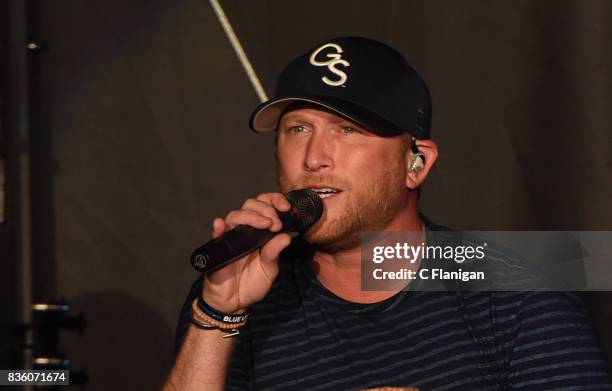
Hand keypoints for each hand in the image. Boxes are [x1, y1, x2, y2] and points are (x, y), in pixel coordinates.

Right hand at [201, 193, 292, 312]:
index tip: (285, 208)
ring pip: (235, 215)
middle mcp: (245, 230)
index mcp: (260, 231)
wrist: (235, 302)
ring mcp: (230, 237)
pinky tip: (221, 224)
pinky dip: (218, 228)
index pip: (266, 206)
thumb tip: (286, 236)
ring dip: (250, 216)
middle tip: (275, 222)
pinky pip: (216, 234)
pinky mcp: (218, 248)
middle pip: (251, 205)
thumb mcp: (269, 269)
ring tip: (264, 224)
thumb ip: (275, 253)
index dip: (275, 201)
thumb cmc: (253, 282)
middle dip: (265, 208)